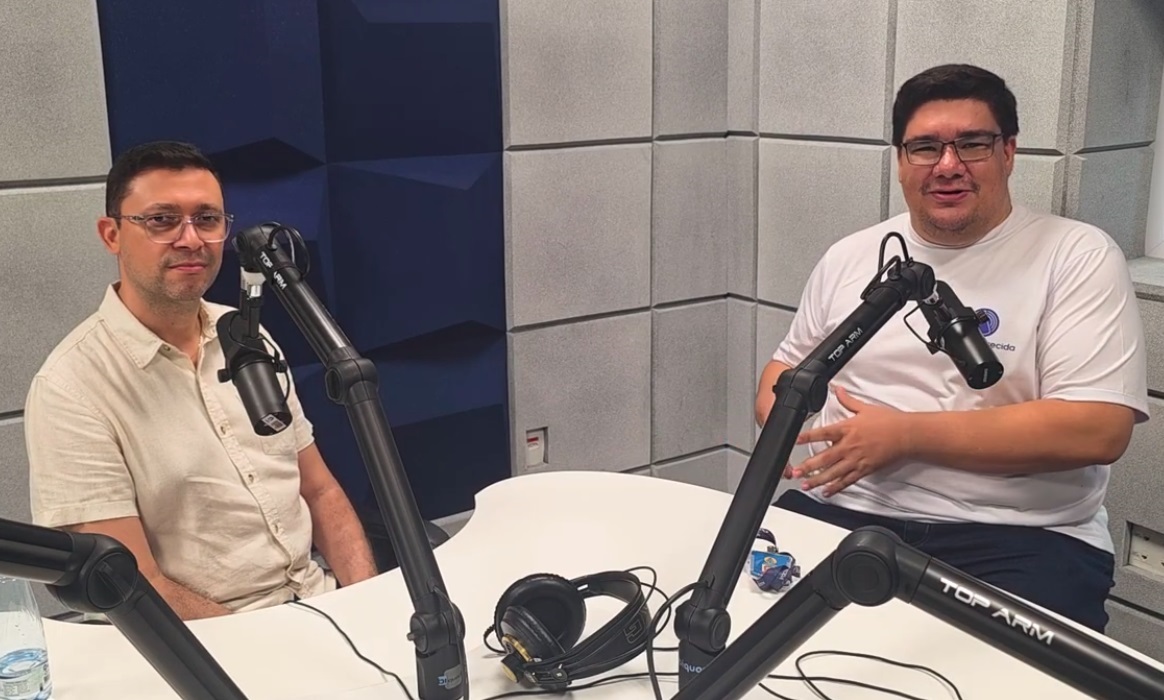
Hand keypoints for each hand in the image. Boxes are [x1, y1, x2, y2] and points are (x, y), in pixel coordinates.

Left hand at [790, 386, 910, 495]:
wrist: (907, 435)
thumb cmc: (888, 421)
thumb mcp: (865, 408)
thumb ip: (848, 401)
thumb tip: (837, 390)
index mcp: (847, 429)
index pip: (822, 433)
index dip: (807, 437)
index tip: (795, 441)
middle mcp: (849, 446)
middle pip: (825, 458)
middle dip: (808, 466)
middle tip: (795, 472)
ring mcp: (857, 460)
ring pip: (834, 473)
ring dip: (818, 480)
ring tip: (805, 485)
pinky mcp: (865, 469)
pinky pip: (847, 481)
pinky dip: (836, 488)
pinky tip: (826, 492)